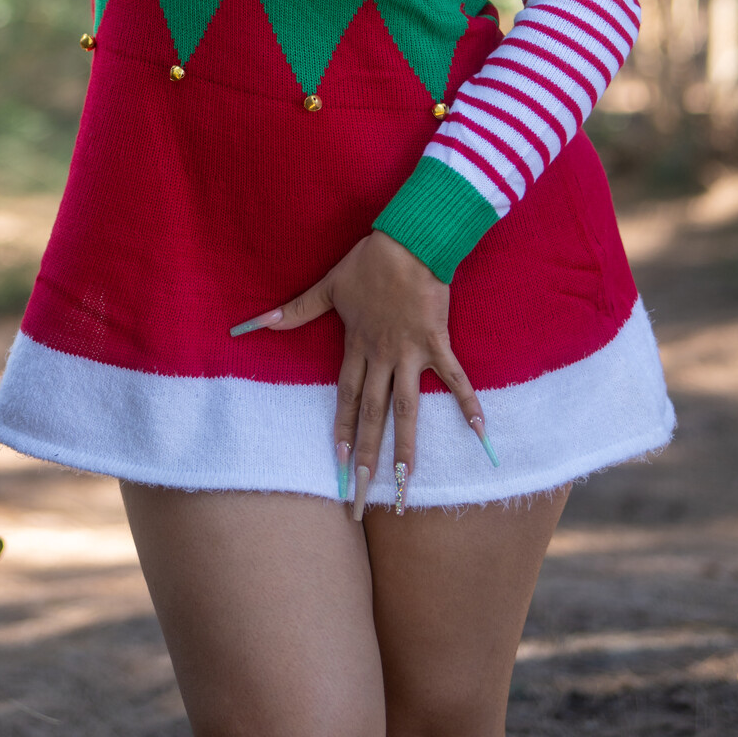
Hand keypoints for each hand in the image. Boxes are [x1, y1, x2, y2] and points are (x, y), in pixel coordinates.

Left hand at [233, 231, 492, 520]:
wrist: (408, 241)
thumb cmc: (368, 263)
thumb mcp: (328, 286)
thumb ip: (295, 309)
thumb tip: (257, 322)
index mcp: (357, 347)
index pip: (346, 398)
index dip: (341, 430)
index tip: (337, 465)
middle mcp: (382, 357)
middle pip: (372, 415)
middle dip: (367, 457)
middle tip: (363, 495)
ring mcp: (411, 353)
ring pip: (407, 408)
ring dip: (407, 447)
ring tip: (406, 484)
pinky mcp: (437, 342)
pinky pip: (455, 378)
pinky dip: (468, 403)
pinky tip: (480, 432)